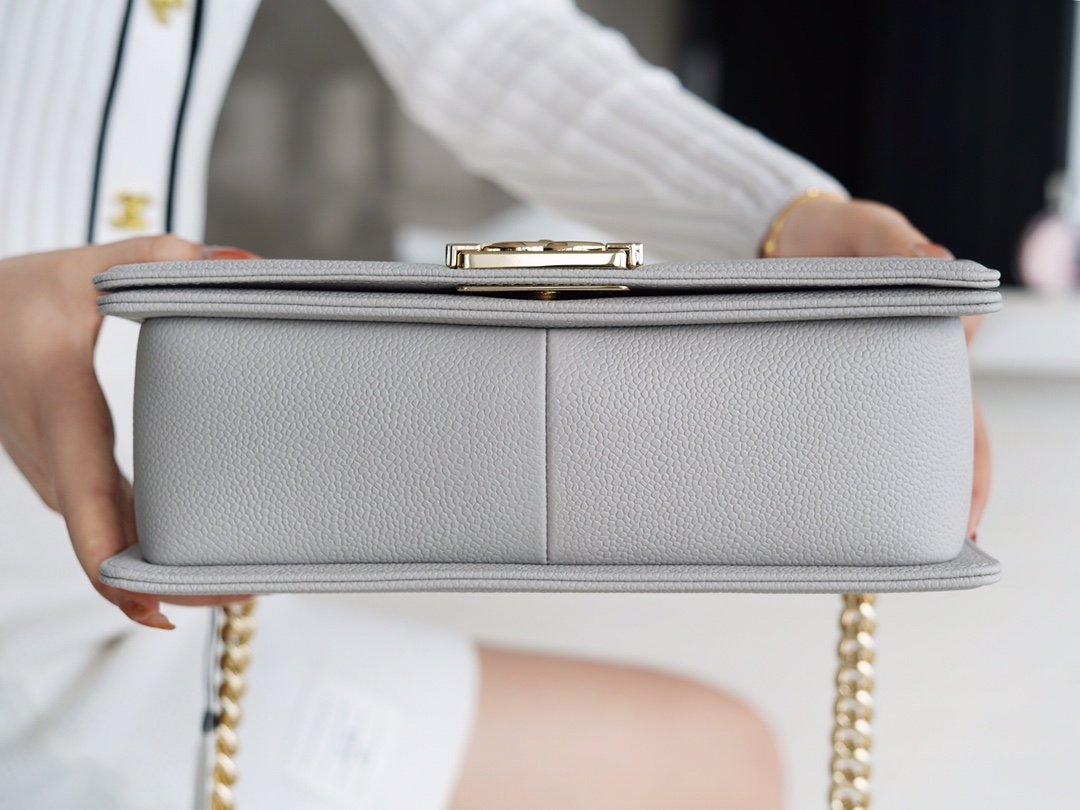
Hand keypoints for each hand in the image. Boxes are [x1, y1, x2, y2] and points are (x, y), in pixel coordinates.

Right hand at [0, 236, 253, 628]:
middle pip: (109, 546)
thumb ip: (156, 259)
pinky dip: (147, 544)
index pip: (88, 512)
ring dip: (161, 569)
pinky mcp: (68, 473)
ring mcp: (57, 475)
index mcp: (61, 416)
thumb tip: (239, 265)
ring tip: (236, 580)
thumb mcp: (81, 268)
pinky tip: (196, 553)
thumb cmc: (13, 298)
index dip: (118, 575)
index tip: (165, 609)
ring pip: (109, 540)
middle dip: (169, 581)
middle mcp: (54, 463)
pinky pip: (110, 522)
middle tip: (243, 594)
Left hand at [769, 196, 988, 539]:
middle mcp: (902, 367)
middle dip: (940, 497)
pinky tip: (813, 495)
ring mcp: (861, 377)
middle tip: (933, 547)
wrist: (787, 232)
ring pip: (884, 440)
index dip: (971, 466)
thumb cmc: (838, 233)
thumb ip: (894, 243)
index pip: (960, 406)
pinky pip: (831, 420)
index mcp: (930, 337)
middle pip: (933, 442)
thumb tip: (932, 258)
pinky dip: (830, 457)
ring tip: (876, 539)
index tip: (969, 515)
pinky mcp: (820, 375)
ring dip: (885, 485)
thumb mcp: (867, 229)